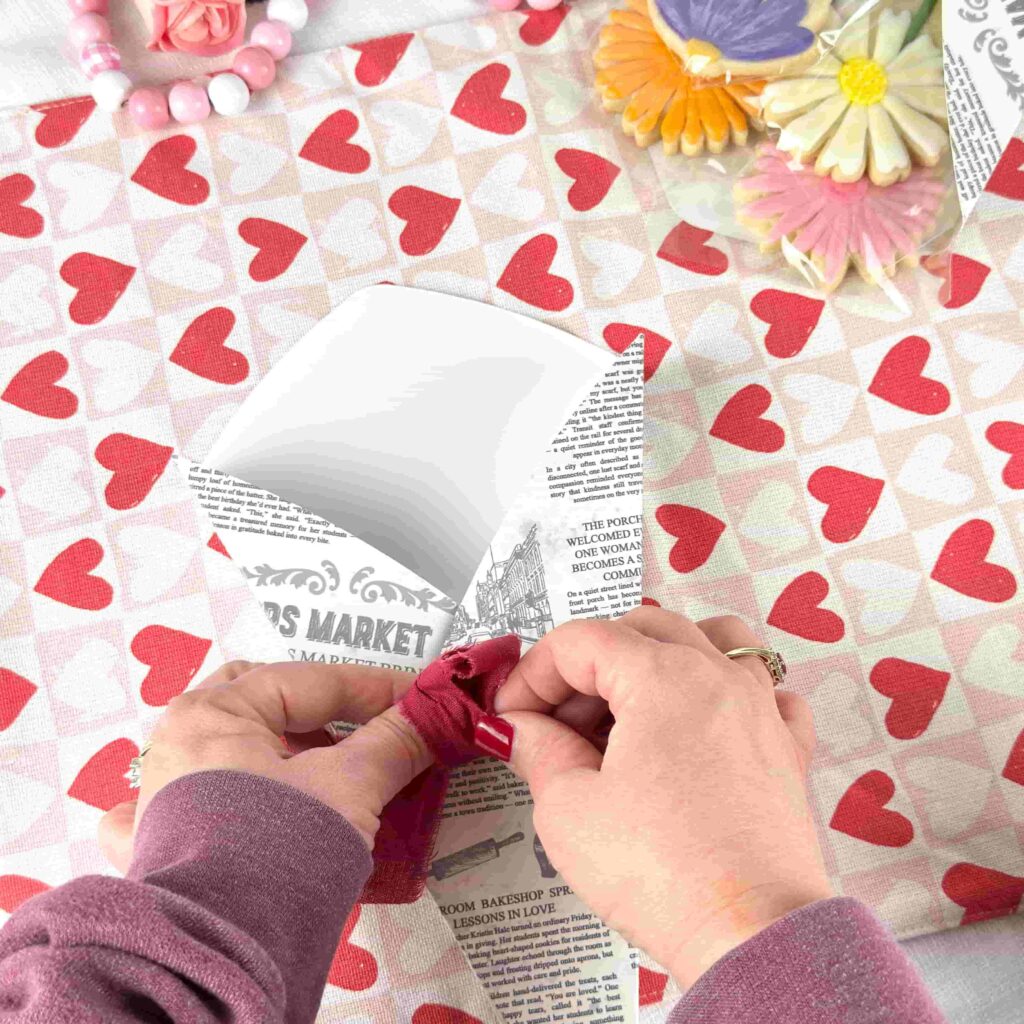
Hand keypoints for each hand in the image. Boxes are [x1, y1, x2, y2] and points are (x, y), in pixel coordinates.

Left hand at [98, 660, 432, 871]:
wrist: (221, 957)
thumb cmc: (277, 854)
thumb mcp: (349, 787)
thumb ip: (394, 741)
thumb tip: (435, 714)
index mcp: (215, 712)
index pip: (311, 681)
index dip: (375, 688)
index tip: (418, 699)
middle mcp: (176, 743)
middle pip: (259, 701)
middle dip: (314, 708)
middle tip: (365, 723)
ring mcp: (160, 797)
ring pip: (229, 747)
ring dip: (281, 748)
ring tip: (330, 766)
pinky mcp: (157, 849)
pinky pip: (193, 804)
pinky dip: (228, 796)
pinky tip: (248, 807)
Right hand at [494, 607, 831, 987]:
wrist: (750, 934)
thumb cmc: (661, 873)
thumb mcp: (569, 808)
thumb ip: (537, 749)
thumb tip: (519, 727)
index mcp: (662, 677)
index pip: (580, 641)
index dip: (533, 673)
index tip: (512, 716)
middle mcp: (717, 675)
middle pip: (642, 628)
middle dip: (589, 664)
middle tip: (558, 720)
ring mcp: (761, 708)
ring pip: (714, 638)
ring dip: (664, 655)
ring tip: (634, 704)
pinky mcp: (787, 749)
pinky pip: (767, 690)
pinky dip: (731, 691)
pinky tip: (705, 726)